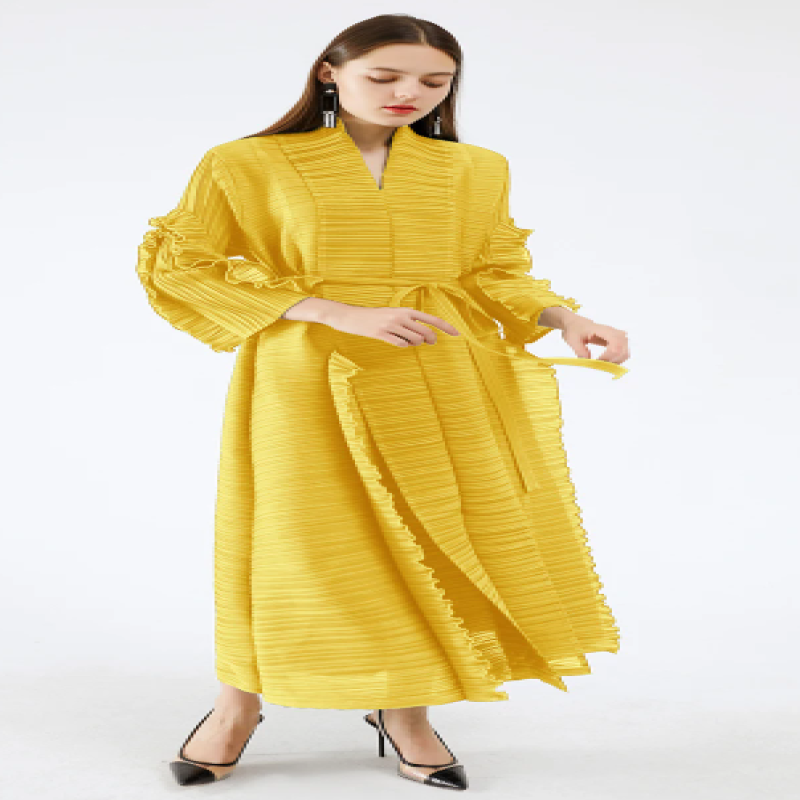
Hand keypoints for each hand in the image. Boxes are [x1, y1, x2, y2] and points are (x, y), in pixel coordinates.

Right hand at [323, 303, 460, 346]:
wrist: (351, 317)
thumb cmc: (375, 318)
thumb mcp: (395, 316)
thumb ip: (411, 324)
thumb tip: (429, 338)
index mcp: (406, 310)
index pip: (432, 319)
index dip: (446, 327)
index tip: (457, 334)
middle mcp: (401, 316)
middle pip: (425, 333)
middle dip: (427, 340)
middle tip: (422, 341)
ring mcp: (391, 325)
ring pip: (415, 340)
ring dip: (413, 344)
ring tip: (403, 339)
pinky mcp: (382, 334)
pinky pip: (400, 344)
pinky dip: (401, 345)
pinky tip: (394, 340)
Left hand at [562, 315, 629, 364]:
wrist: (575, 323)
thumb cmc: (574, 329)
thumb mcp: (572, 340)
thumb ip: (580, 351)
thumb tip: (589, 360)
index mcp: (602, 330)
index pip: (615, 343)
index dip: (609, 355)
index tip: (598, 360)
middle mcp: (612, 332)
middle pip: (624, 348)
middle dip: (614, 360)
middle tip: (601, 363)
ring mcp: (615, 335)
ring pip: (626, 350)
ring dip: (617, 360)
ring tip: (604, 363)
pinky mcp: (615, 340)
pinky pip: (623, 351)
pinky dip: (618, 358)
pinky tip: (607, 360)